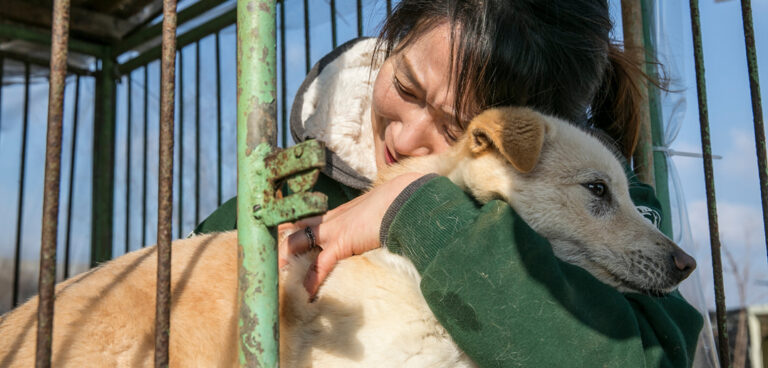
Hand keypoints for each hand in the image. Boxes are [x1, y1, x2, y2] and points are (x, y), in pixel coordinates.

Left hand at [281, 172, 423, 297]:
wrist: (407, 198)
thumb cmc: (401, 201)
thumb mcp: (381, 209)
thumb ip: (373, 219)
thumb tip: (380, 226)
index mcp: (339, 210)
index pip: (308, 218)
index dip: (292, 226)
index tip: (280, 233)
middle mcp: (331, 217)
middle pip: (294, 226)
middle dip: (279, 241)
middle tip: (265, 255)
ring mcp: (333, 228)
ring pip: (297, 241)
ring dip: (285, 258)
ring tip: (275, 275)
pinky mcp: (341, 242)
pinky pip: (321, 264)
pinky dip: (312, 281)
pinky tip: (307, 295)